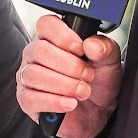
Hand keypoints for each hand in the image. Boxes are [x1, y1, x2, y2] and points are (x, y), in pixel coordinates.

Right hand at [16, 13, 122, 137]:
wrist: (99, 112)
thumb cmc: (99, 83)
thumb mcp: (110, 62)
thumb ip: (105, 49)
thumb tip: (91, 44)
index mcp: (53, 39)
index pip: (46, 24)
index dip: (62, 36)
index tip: (80, 49)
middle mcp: (36, 55)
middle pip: (39, 50)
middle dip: (68, 65)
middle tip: (87, 75)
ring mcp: (28, 77)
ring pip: (33, 74)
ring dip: (64, 85)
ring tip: (82, 91)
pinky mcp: (27, 100)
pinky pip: (31, 98)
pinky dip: (54, 102)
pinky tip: (70, 103)